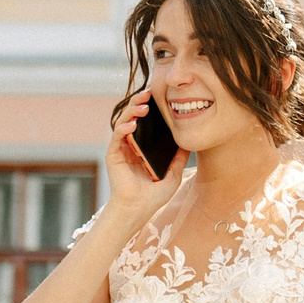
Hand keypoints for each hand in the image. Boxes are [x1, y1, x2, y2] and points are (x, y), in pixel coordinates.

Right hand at [104, 91, 184, 224]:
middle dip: (140, 103)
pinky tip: (133, 124)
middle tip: (149, 93)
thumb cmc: (154, 196)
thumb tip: (190, 143)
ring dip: (132, 111)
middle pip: (134, 117)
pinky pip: (117, 136)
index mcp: (145, 148)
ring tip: (143, 106)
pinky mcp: (113, 155)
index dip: (153, 110)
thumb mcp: (173, 174)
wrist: (138, 209)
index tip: (162, 97)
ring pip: (124, 122)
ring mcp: (122, 149)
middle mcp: (132, 145)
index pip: (147, 123)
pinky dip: (123, 127)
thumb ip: (179, 158)